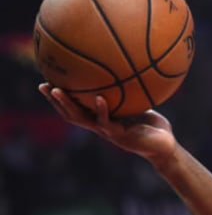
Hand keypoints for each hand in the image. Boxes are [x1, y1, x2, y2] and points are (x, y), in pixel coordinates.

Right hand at [38, 83, 177, 163]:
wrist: (165, 146)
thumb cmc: (153, 125)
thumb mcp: (140, 104)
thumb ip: (132, 91)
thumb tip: (129, 68)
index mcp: (102, 118)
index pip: (76, 107)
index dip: (61, 98)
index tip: (49, 81)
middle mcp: (100, 125)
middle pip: (71, 113)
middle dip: (55, 101)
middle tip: (43, 85)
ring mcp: (108, 132)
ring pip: (82, 119)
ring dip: (68, 105)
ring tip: (58, 90)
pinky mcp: (120, 135)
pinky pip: (107, 122)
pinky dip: (102, 109)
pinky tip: (99, 98)